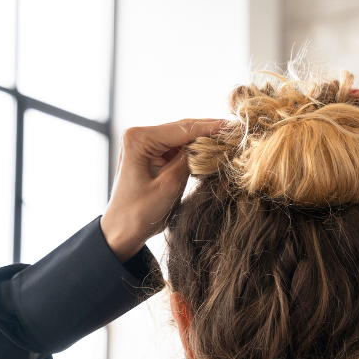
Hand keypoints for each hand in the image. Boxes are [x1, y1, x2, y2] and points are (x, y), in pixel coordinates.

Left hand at [101, 118, 226, 262]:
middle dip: (209, 132)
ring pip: (182, 138)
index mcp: (138, 139)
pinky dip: (194, 151)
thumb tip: (213, 144)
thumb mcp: (169, 186)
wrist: (121, 231)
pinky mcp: (150, 155)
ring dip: (203, 141)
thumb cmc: (139, 213)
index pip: (182, 129)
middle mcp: (139, 135)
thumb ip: (189, 160)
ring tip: (229, 141)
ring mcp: (144, 144)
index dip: (211, 128)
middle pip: (182, 129)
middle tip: (237, 133)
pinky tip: (212, 152)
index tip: (234, 127)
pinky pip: (177, 148)